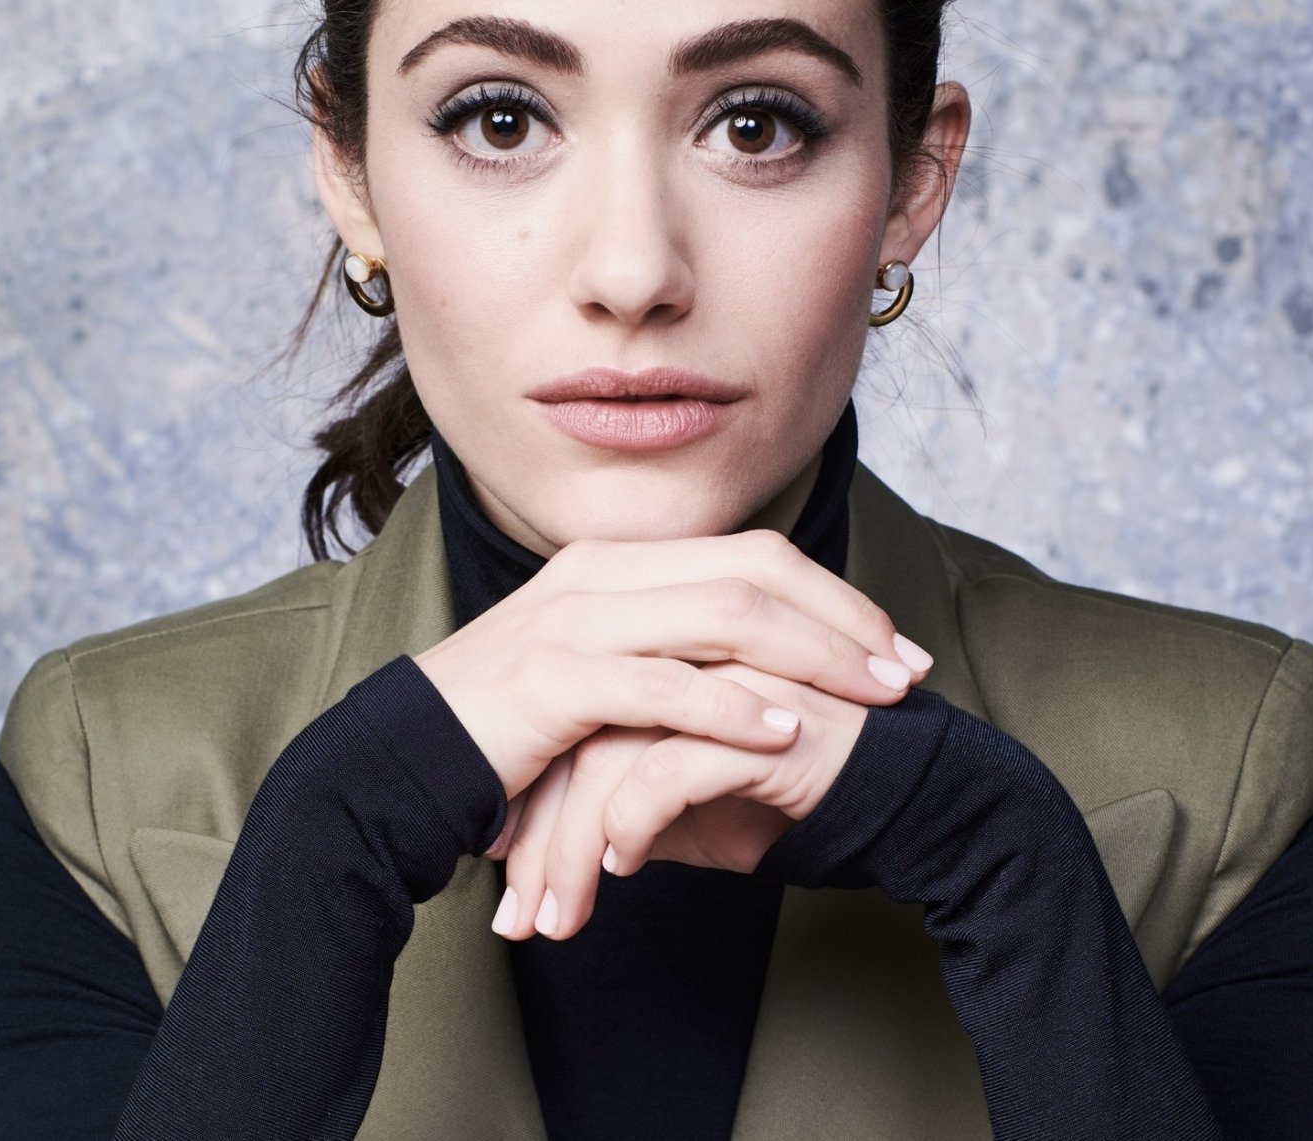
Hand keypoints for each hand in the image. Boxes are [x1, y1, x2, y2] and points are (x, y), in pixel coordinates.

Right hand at [413, 529, 928, 806]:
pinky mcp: (554, 681)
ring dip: (813, 656)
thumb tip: (754, 672)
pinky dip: (731, 708)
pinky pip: (662, 686)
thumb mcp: (595, 670)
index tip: (893, 642)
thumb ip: (664, 653)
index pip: (750, 553)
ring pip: (721, 616)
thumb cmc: (510, 727)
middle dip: (844, 619)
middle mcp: (599, 575)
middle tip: (909, 670)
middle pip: (752, 572)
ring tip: (874, 697)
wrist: (403, 760)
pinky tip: (784, 733)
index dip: (833, 593)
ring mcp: (574, 622)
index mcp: (615, 562)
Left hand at [487, 654, 906, 940]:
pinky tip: (624, 866)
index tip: (503, 868)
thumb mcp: (701, 804)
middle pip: (574, 731)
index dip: (529, 794)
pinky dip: (633, 822)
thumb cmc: (804, 792)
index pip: (568, 716)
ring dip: (571, 848)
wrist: (914, 799)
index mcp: (669, 653)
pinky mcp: (765, 718)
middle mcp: (691, 655)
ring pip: (608, 752)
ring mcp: (727, 677)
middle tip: (516, 915)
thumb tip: (569, 837)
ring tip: (557, 918)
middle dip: (537, 832)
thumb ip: (637, 795)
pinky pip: (668, 768)